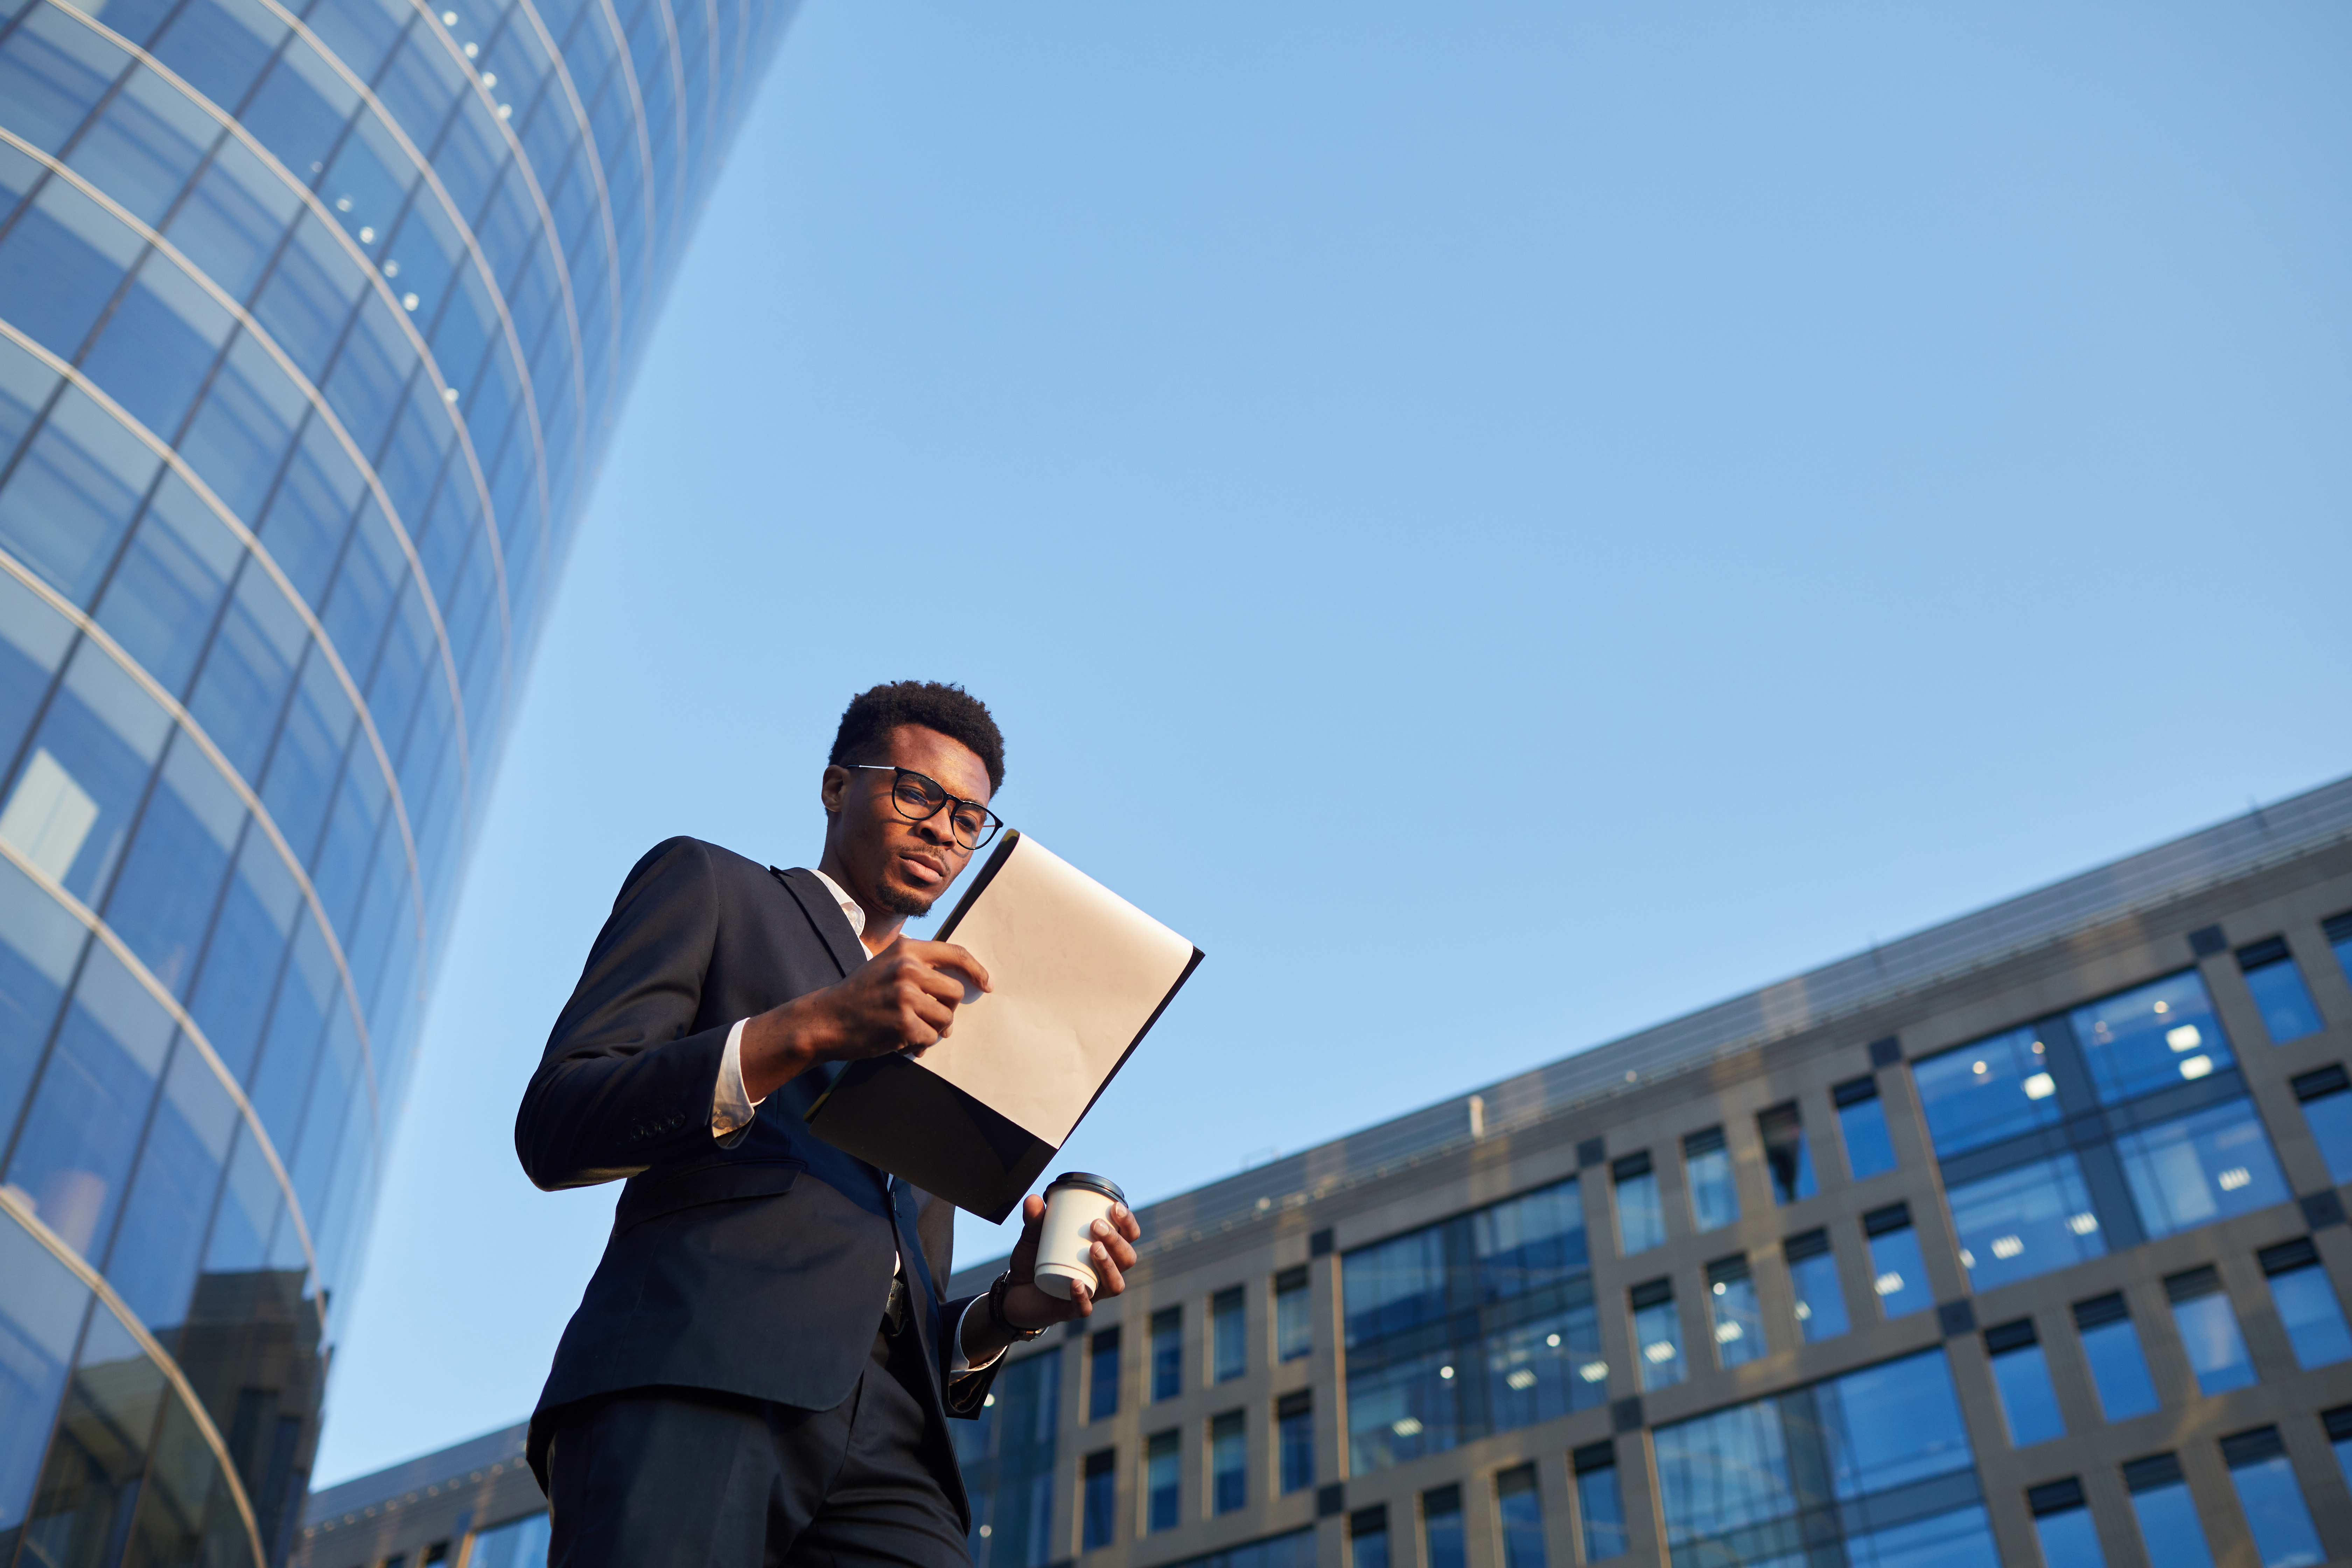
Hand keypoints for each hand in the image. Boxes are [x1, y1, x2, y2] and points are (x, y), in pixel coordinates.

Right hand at [738, 937, 990, 1099]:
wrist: (826, 1019)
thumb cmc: (860, 995)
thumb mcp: (887, 966)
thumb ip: (919, 967)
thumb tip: (960, 982)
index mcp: (906, 949)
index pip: (955, 954)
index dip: (976, 970)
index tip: (987, 984)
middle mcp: (908, 968)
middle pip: (956, 992)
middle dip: (947, 1010)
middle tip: (929, 1019)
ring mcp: (905, 995)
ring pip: (946, 1018)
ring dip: (933, 1030)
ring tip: (911, 1030)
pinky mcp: (902, 1022)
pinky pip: (931, 1038)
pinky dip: (920, 1045)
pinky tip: (902, 1042)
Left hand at [967, 1195, 1142, 1358]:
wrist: (1012, 1292)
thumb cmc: (1032, 1260)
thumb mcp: (1033, 1237)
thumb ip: (1034, 1219)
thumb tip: (1033, 1199)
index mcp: (1102, 1250)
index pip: (1128, 1237)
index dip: (1128, 1223)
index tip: (1115, 1207)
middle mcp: (1102, 1273)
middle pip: (1126, 1259)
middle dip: (1117, 1241)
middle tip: (1096, 1226)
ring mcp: (1091, 1293)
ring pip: (1115, 1284)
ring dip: (1109, 1266)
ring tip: (1094, 1249)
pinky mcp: (1072, 1310)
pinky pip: (1085, 1308)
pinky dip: (1083, 1296)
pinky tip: (1076, 1283)